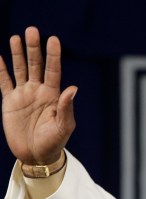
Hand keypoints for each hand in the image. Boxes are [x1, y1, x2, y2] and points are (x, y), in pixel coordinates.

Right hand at [0, 26, 75, 164]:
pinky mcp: (10, 101)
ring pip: (20, 69)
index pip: (53, 71)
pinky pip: (4, 81)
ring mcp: (24, 95)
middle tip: (32, 30)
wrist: (36, 156)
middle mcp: (39, 92)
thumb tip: (73, 88)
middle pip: (35, 65)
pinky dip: (1, 69)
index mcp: (53, 96)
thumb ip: (66, 108)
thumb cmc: (54, 143)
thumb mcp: (63, 127)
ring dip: (18, 53)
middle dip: (34, 49)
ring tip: (17, 37)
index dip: (53, 56)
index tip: (53, 40)